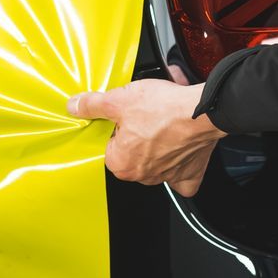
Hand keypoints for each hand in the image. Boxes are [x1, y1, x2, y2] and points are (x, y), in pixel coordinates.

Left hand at [66, 77, 225, 196]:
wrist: (202, 112)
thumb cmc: (164, 109)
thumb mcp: (119, 99)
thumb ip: (93, 104)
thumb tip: (75, 106)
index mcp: (121, 163)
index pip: (109, 146)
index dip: (116, 128)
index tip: (124, 117)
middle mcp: (142, 175)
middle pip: (132, 155)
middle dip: (136, 136)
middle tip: (145, 117)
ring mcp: (166, 177)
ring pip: (155, 163)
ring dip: (157, 147)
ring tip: (163, 123)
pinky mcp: (188, 174)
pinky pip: (180, 178)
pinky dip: (180, 168)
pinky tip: (178, 152)